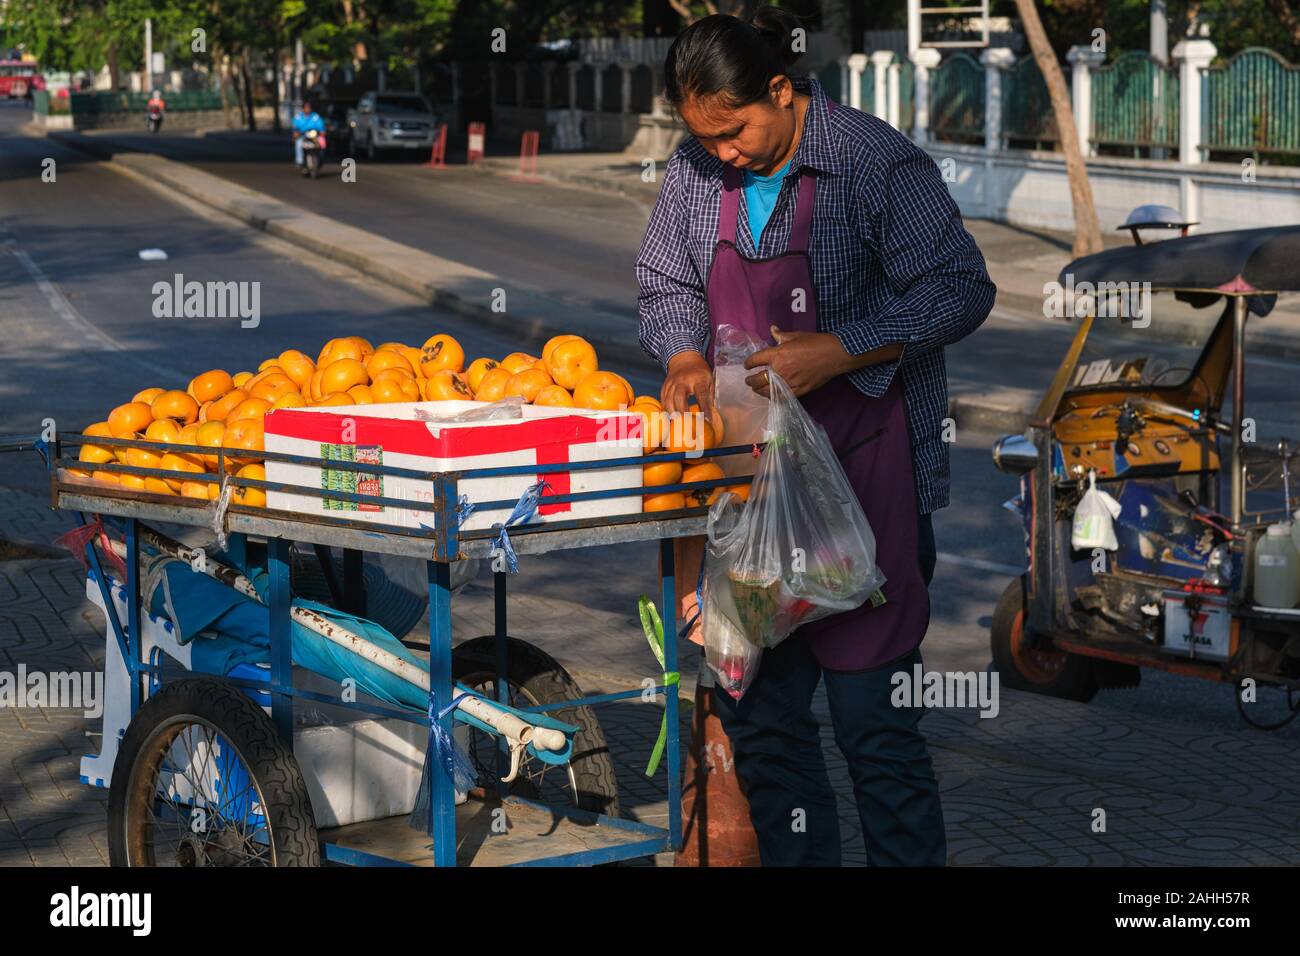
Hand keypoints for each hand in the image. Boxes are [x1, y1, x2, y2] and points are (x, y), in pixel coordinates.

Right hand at [661, 350, 718, 424]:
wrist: (684, 359)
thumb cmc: (700, 372)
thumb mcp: (710, 380)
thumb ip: (710, 397)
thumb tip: (712, 415)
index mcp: (698, 379)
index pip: (702, 395)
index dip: (705, 409)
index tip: (707, 420)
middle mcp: (683, 380)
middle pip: (679, 397)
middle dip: (682, 412)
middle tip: (686, 424)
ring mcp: (672, 383)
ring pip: (668, 399)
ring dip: (672, 413)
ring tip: (677, 423)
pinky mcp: (665, 386)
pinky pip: (663, 399)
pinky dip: (666, 409)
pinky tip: (671, 415)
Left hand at [744, 326, 903, 397]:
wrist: (834, 355)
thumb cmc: (816, 342)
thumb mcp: (796, 336)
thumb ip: (781, 335)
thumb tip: (772, 329)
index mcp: (778, 354)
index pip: (755, 360)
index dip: (748, 364)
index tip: (747, 365)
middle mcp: (780, 369)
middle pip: (757, 379)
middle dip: (750, 380)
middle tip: (748, 380)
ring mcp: (788, 382)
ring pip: (766, 391)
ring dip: (759, 390)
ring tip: (757, 389)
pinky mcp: (798, 390)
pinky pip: (780, 397)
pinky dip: (773, 397)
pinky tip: (771, 395)